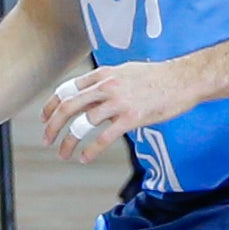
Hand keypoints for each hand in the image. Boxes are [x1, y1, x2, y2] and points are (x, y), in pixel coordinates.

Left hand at [41, 63, 195, 162]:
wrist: (184, 79)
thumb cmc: (156, 76)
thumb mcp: (123, 71)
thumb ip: (105, 82)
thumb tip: (91, 93)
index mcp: (101, 74)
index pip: (66, 89)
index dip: (52, 105)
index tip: (44, 117)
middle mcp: (105, 87)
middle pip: (68, 106)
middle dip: (53, 125)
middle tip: (46, 139)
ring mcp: (117, 102)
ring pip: (83, 124)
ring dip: (69, 141)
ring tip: (63, 154)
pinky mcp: (132, 118)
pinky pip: (104, 137)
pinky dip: (91, 150)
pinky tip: (84, 158)